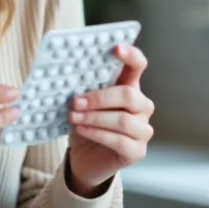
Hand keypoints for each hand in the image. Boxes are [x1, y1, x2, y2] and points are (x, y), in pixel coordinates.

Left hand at [66, 45, 154, 195]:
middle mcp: (141, 107)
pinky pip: (119, 140)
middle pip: (128, 95)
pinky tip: (81, 130)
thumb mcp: (81, 104)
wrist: (84, 159)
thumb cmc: (85, 125)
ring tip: (73, 117)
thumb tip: (66, 75)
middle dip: (99, 97)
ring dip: (94, 117)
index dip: (130, 55)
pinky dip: (97, 134)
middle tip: (75, 101)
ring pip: (123, 119)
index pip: (138, 66)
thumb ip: (81, 89)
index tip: (114, 48)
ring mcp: (142, 130)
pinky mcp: (137, 151)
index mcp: (129, 87)